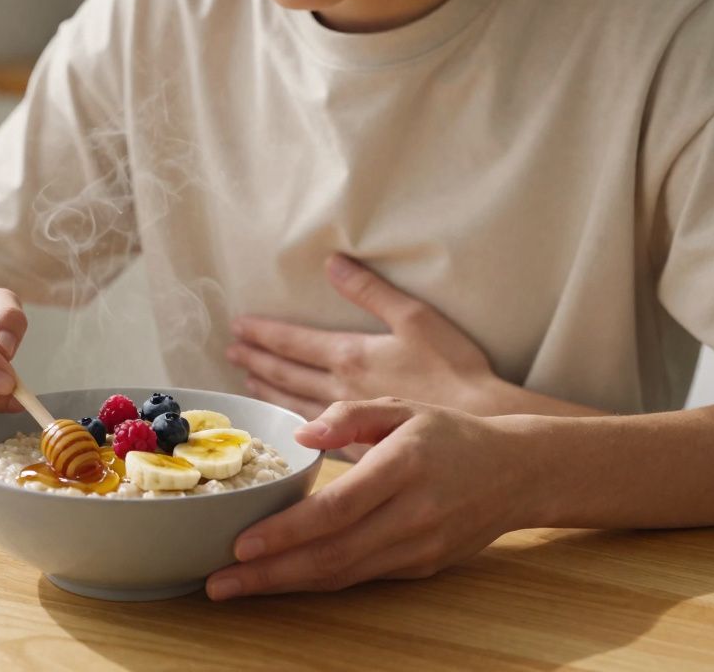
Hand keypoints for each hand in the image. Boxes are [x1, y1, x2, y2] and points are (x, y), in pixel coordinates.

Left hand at [206, 398, 541, 598]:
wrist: (519, 473)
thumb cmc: (451, 433)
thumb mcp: (402, 405)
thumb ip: (349, 415)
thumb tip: (302, 434)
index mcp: (403, 467)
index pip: (335, 510)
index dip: (285, 533)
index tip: (241, 543)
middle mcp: (412, 515)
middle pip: (331, 555)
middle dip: (269, 574)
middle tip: (218, 583)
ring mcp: (418, 548)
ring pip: (342, 575)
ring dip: (285, 586)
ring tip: (236, 587)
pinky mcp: (420, 567)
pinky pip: (359, 578)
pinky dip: (316, 583)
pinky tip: (280, 580)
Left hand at [228, 254, 500, 418]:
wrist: (483, 428)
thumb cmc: (456, 371)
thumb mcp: (417, 319)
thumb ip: (371, 291)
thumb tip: (333, 262)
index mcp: (350, 355)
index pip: (292, 342)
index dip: (261, 333)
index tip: (237, 326)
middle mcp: (339, 389)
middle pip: (284, 374)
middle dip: (254, 360)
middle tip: (230, 353)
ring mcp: (347, 423)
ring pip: (292, 404)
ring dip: (267, 391)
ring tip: (247, 383)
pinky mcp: (358, 450)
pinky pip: (313, 434)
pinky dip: (290, 424)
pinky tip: (285, 425)